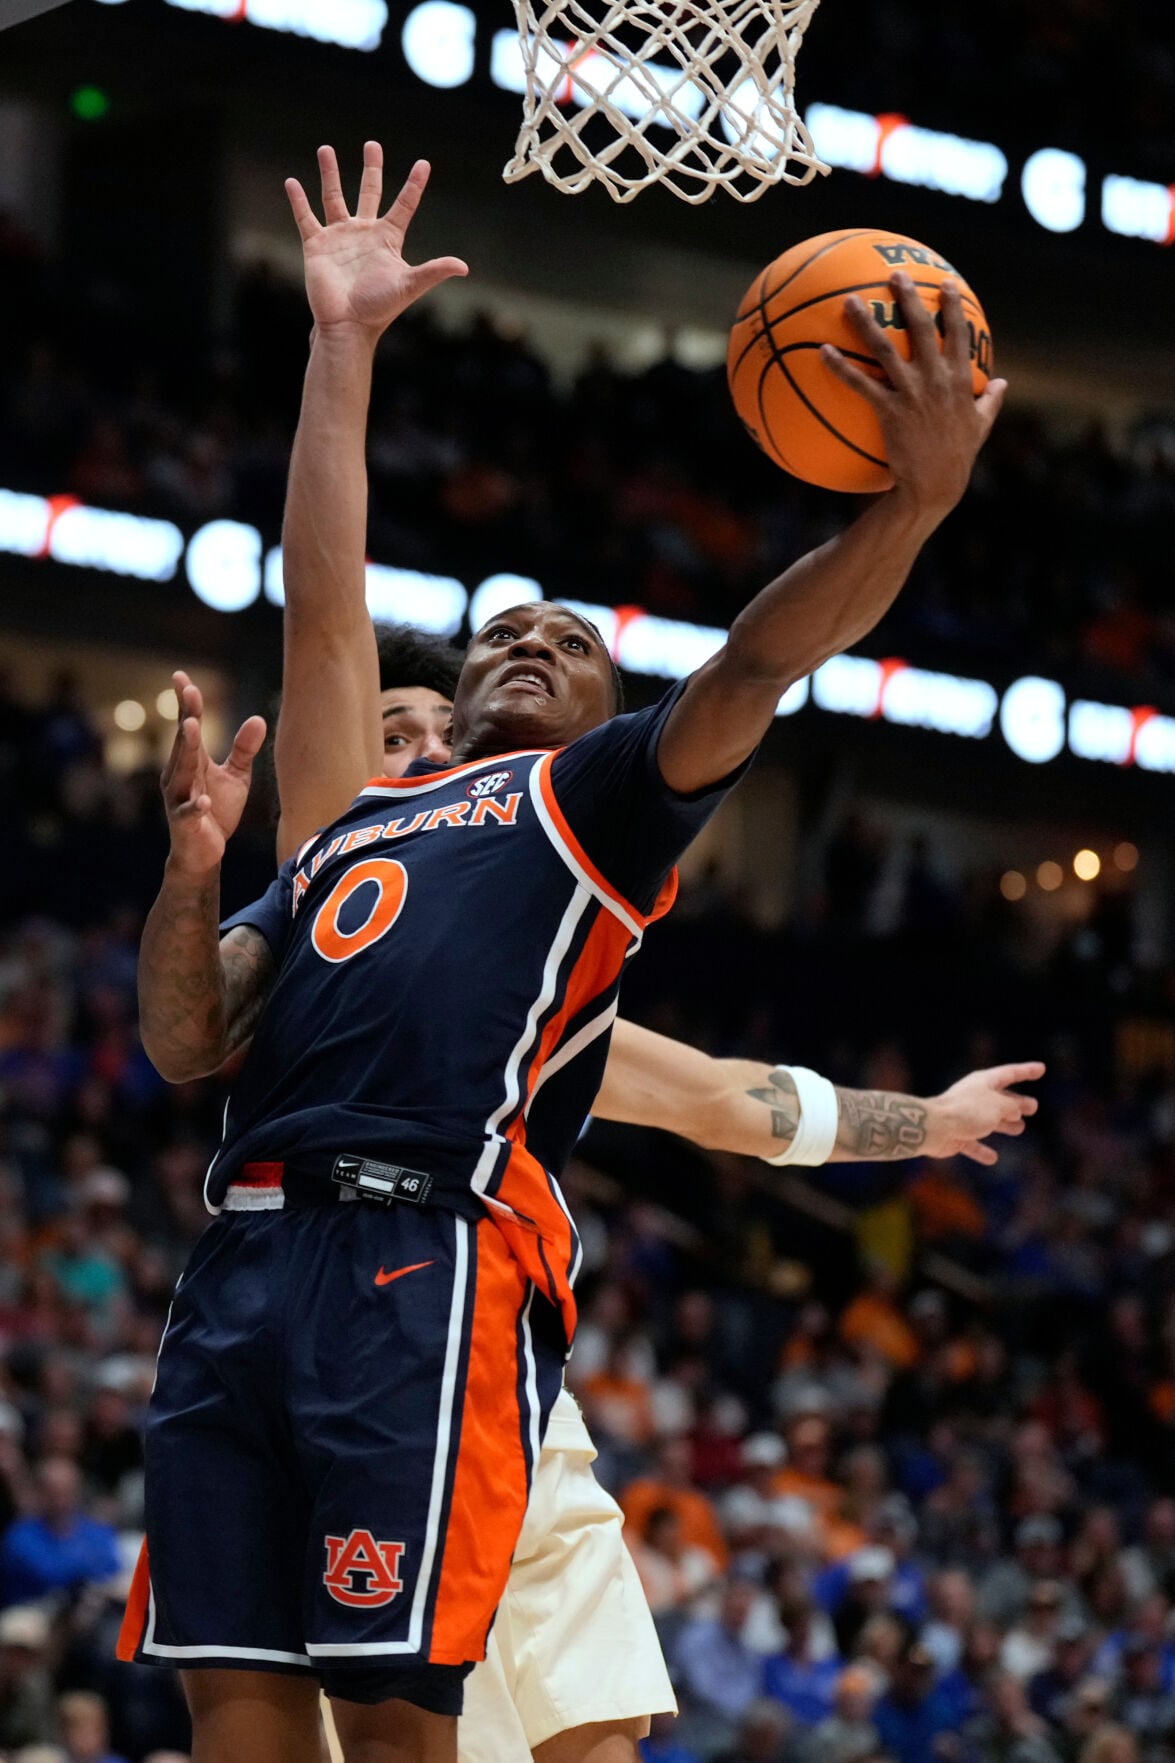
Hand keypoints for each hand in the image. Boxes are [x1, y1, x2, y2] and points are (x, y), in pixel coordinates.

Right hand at [161, 671, 265, 877]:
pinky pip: (190, 813)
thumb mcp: (235, 778)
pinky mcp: (186, 823)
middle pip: (184, 742)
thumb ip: (243, 750)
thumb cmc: (216, 811)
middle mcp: (179, 775)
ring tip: (190, 727)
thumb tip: (258, 719)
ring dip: (186, 750)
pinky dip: (196, 806)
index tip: (182, 677)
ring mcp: (179, 798)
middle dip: (186, 717)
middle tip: (189, 692)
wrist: (203, 853)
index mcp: (191, 761)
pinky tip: (205, 800)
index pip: (186, 726)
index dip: (186, 703)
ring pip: (181, 771)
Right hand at [285, 142, 467, 337]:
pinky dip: (298, 200)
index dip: (414, 186)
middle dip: (371, 169)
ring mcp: (339, 237)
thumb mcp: (409, 285)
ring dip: (330, 174)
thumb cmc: (379, 308)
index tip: (424, 164)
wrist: (348, 324)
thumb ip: (434, 271)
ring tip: (326, 149)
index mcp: (387, 239)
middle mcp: (364, 233)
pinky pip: (306, 217)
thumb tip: (464, 267)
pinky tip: (291, 182)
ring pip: (334, 197)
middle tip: (373, 145)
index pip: (404, 205)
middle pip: (369, 192)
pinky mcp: (317, 245)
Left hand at [822, 272, 1006, 514]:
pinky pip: (860, 384)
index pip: (959, 334)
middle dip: (909, 298)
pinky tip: (822, 352)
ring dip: (866, 323)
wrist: (934, 487)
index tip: (945, 284)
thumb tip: (1003, 383)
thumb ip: (991, 401)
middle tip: (895, 275)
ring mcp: (912, 393)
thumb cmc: (957, 458)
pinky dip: (840, 367)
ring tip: (851, 301)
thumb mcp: (981, 426)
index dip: (952, 307)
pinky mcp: (889, 411)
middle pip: (921, 329)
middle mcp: (936, 380)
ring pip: (885, 349)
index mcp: (960, 380)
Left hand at [924, 1061, 1044, 1164]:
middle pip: (1001, 1099)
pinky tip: (992, 1159)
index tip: (1041, 1068)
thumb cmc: (968, 1111)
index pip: (1010, 1074)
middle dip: (1017, 1103)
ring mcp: (965, 1117)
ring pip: (990, 1121)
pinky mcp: (957, 1136)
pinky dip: (982, 1151)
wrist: (935, 1128)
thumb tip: (1015, 1113)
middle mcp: (975, 1097)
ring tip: (1019, 1128)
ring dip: (1004, 1124)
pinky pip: (973, 1144)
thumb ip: (1012, 1107)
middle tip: (1033, 1107)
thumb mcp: (998, 1105)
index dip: (1027, 1071)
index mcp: (984, 1083)